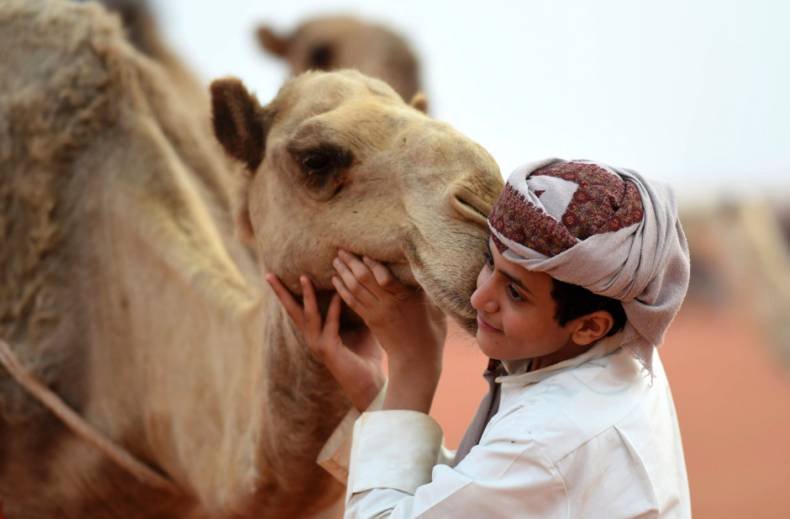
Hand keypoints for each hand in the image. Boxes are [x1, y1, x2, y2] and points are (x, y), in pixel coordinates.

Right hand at [265, 273, 383, 410]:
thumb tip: (360, 284)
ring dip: (306, 296)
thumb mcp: (360, 326)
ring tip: (303, 277)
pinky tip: (339, 294)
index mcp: (317, 332)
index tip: (279, 275)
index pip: (299, 309)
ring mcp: (319, 345)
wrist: (372, 384)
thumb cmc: (367, 356)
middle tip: (269, 274)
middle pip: (293, 311)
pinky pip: (330, 324)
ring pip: (308, 315)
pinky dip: (335, 309)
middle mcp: (313, 338)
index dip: (290, 292)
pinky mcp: (329, 350)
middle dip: (281, 292)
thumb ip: (355, 307)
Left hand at [332, 250, 446, 412]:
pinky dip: (342, 289)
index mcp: (405, 299)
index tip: (364, 251)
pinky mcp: (370, 321)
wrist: (417, 360)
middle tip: (342, 249)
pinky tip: (336, 280)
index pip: (385, 277)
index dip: (373, 264)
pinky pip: (352, 302)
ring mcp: (376, 313)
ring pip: (355, 289)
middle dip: (351, 263)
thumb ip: (426, 290)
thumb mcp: (435, 308)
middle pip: (364, 280)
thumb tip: (425, 270)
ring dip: (343, 273)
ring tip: (336, 260)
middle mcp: (387, 304)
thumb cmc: (432, 332)